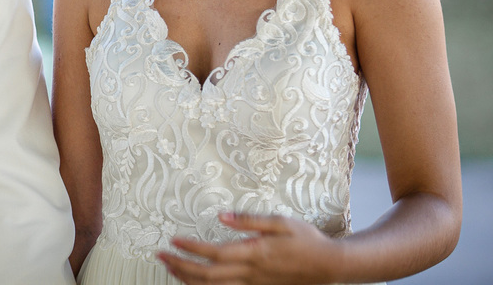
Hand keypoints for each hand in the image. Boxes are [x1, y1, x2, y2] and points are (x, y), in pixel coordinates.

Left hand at [158, 213, 340, 284]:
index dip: (191, 248)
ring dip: (188, 279)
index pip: (214, 254)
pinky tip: (194, 282)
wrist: (331, 266)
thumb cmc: (307, 240)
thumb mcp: (281, 222)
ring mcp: (254, 284)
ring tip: (170, 268)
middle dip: (181, 266)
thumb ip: (250, 220)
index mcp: (254, 253)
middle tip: (160, 255)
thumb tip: (223, 215)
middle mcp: (251, 273)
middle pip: (207, 275)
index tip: (173, 240)